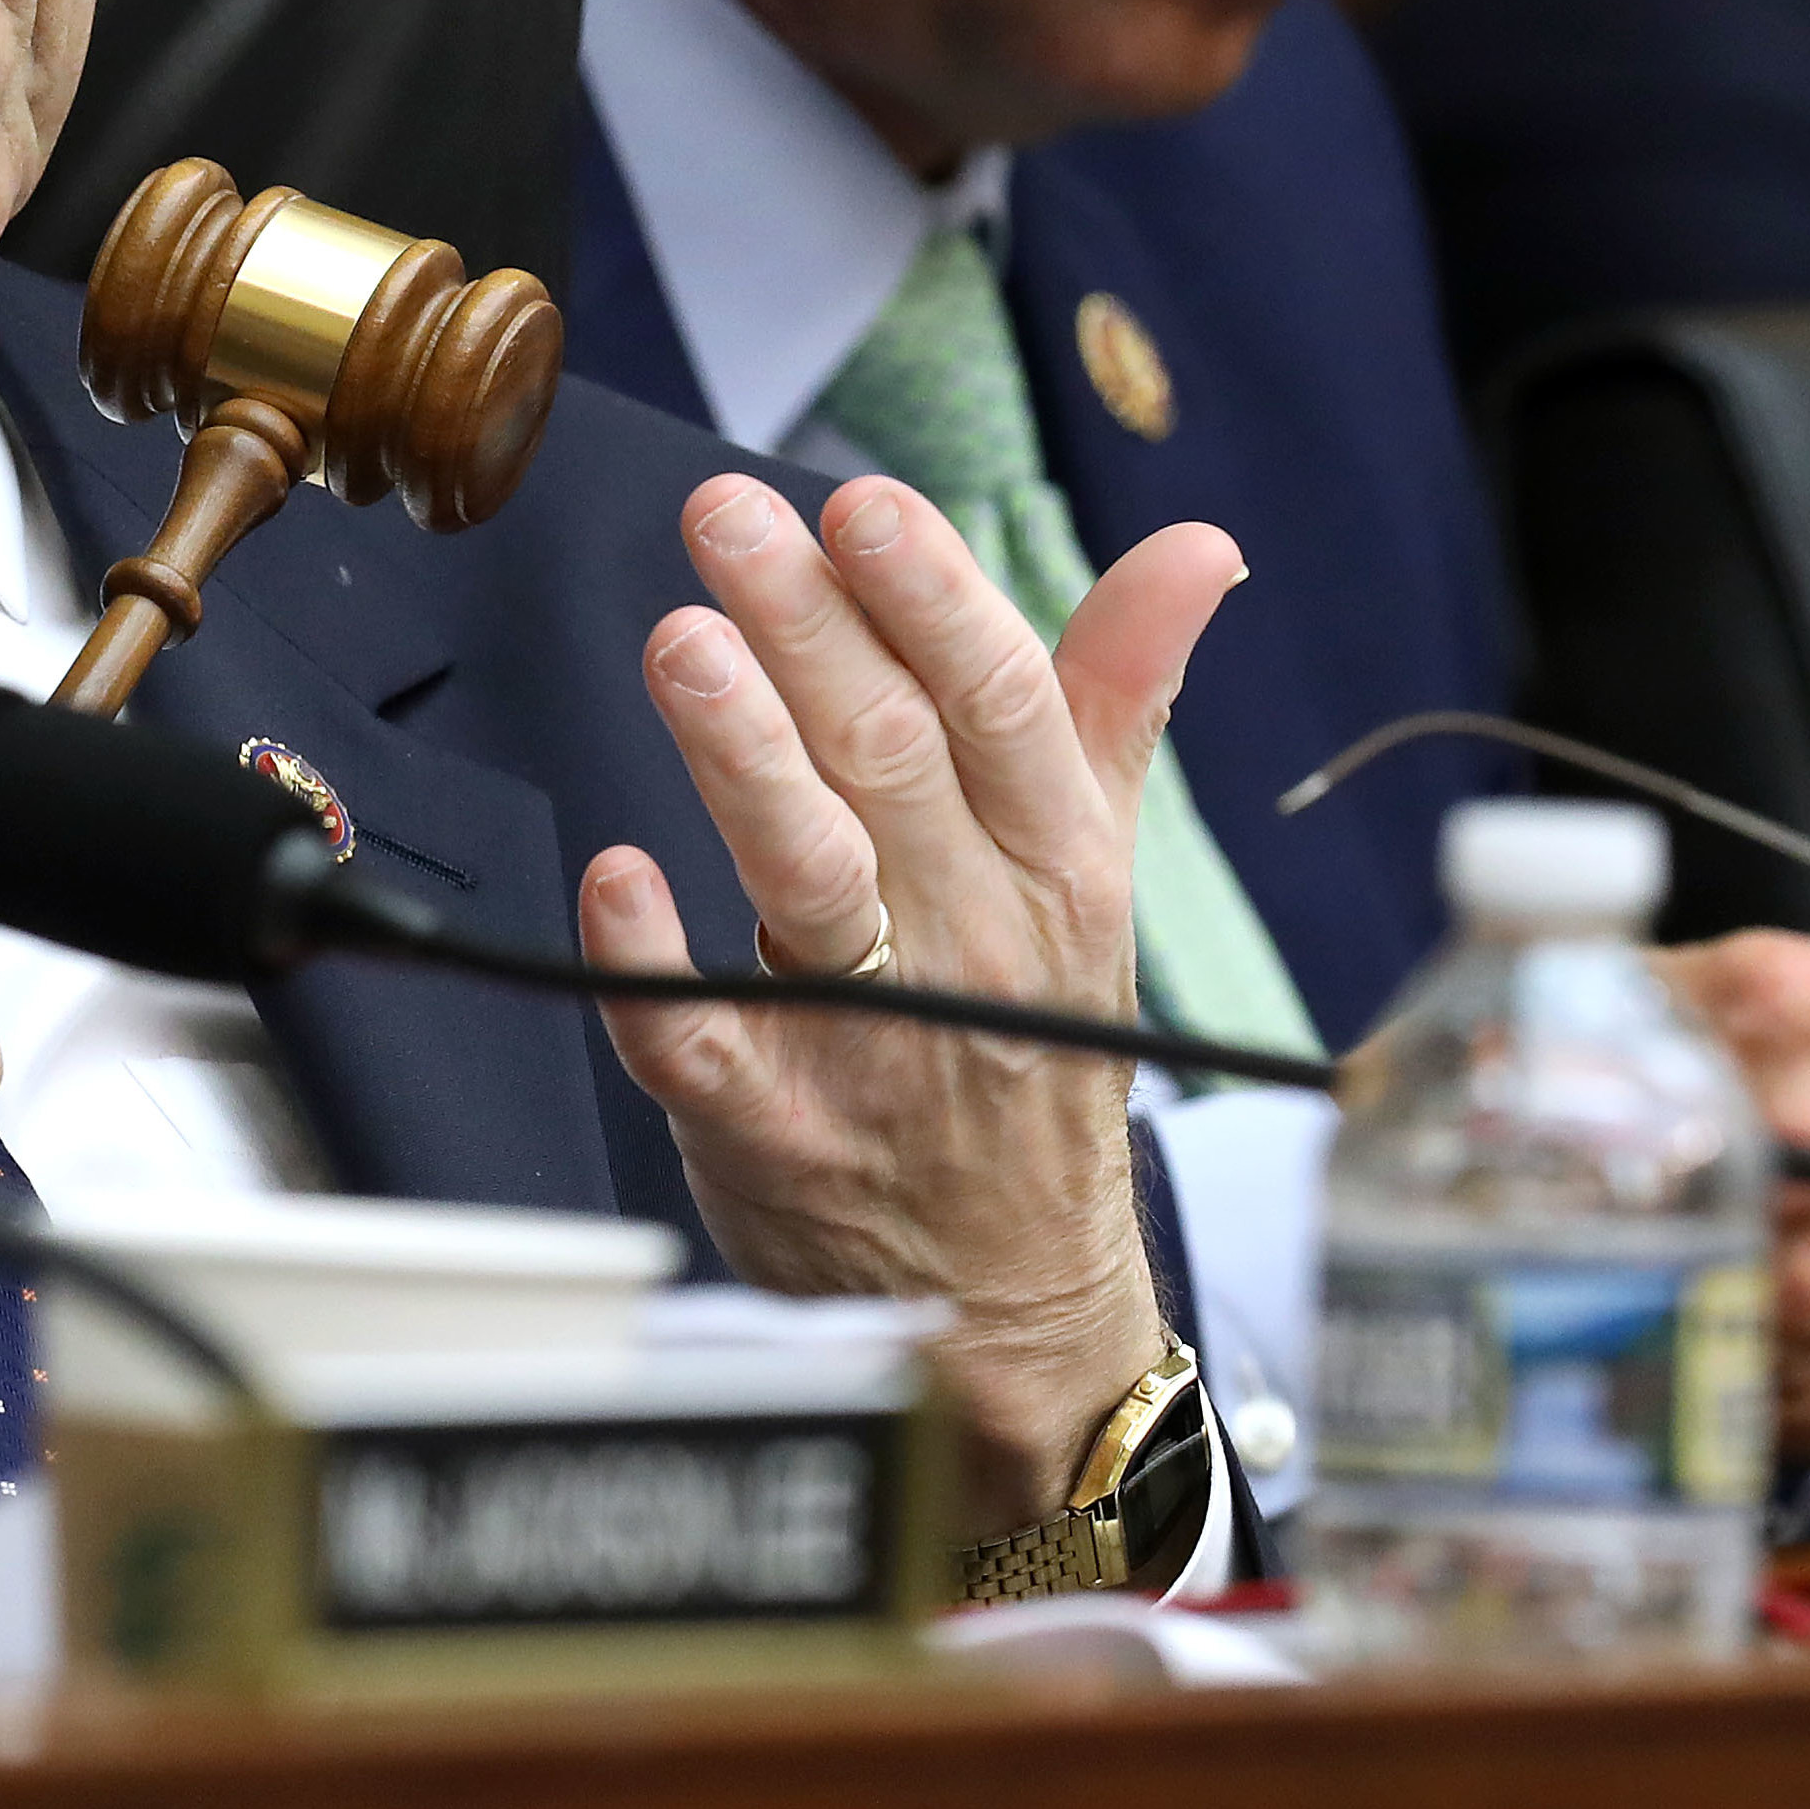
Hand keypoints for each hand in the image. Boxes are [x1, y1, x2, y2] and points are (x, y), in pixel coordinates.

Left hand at [580, 473, 1235, 1531]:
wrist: (1015, 1301)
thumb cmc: (1032, 1053)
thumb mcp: (1092, 870)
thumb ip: (1115, 695)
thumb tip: (1195, 546)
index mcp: (1056, 868)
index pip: (1003, 705)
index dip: (933, 597)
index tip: (864, 506)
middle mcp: (971, 942)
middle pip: (888, 760)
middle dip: (805, 629)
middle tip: (726, 520)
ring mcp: (868, 1038)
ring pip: (809, 877)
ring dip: (744, 756)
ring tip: (683, 645)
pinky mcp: (769, 1123)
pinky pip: (701, 1036)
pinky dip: (656, 956)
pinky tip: (614, 875)